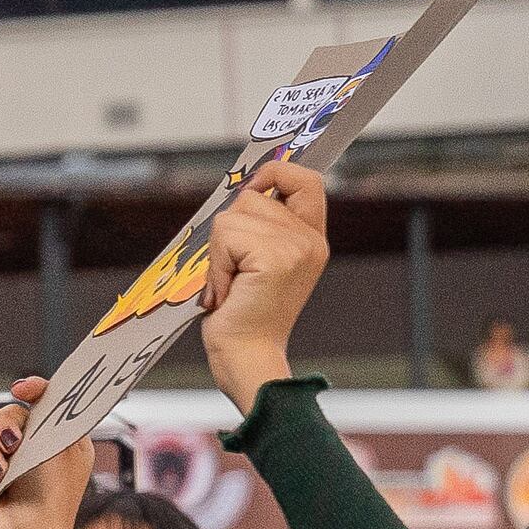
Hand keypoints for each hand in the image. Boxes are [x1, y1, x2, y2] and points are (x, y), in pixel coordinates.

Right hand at [0, 381, 98, 528]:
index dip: (33, 388)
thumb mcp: (68, 448)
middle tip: (14, 443)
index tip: (24, 388)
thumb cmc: (54, 500)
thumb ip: (56, 415)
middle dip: (5, 425)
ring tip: (0, 476)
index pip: (43, 401)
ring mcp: (3, 465)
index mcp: (57, 440)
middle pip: (6, 413)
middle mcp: (30, 449)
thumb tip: (42, 394)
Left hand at [196, 162, 330, 408]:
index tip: (252, 187)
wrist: (247, 356)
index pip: (306, 180)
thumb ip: (261, 227)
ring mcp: (296, 247)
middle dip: (230, 229)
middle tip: (235, 270)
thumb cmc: (244, 315)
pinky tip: (227, 291)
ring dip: (219, 250)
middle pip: (254, 196)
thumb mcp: (258, 263)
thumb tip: (241, 189)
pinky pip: (226, 236)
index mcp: (311, 239)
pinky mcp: (276, 258)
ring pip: (235, 214)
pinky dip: (216, 265)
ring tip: (231, 283)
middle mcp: (310, 240)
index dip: (275, 172)